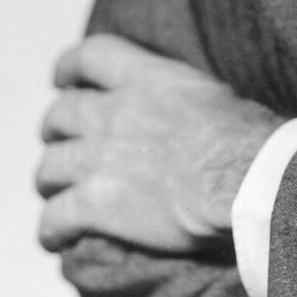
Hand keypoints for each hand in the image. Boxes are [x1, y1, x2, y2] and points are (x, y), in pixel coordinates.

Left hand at [36, 36, 284, 254]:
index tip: (62, 80)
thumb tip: (181, 104)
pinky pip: (54, 218)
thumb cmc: (247, 138)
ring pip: (49, 167)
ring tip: (57, 195)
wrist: (245, 180)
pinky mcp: (95, 204)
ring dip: (50, 181)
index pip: (89, 57)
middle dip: (55, 130)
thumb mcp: (210, 94)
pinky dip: (50, 230)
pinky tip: (55, 239)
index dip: (69, 68)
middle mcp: (114, 112)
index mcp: (144, 78)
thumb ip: (179, 94)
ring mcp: (99, 157)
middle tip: (60, 144)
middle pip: (61, 114)